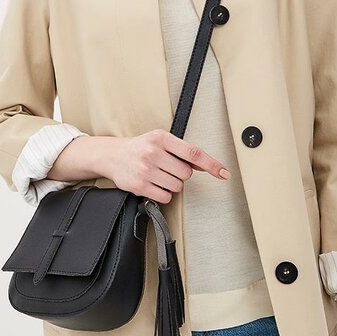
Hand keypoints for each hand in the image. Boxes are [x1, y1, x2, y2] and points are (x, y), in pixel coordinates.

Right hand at [109, 128, 230, 204]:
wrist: (113, 156)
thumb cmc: (140, 148)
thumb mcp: (161, 141)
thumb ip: (183, 152)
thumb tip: (205, 164)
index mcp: (161, 138)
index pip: (193, 152)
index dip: (211, 164)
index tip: (223, 172)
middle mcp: (153, 152)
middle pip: (186, 173)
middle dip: (181, 173)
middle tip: (168, 168)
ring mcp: (146, 170)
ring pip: (177, 186)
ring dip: (172, 184)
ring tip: (159, 175)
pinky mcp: (140, 186)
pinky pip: (165, 197)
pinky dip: (163, 193)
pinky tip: (154, 184)